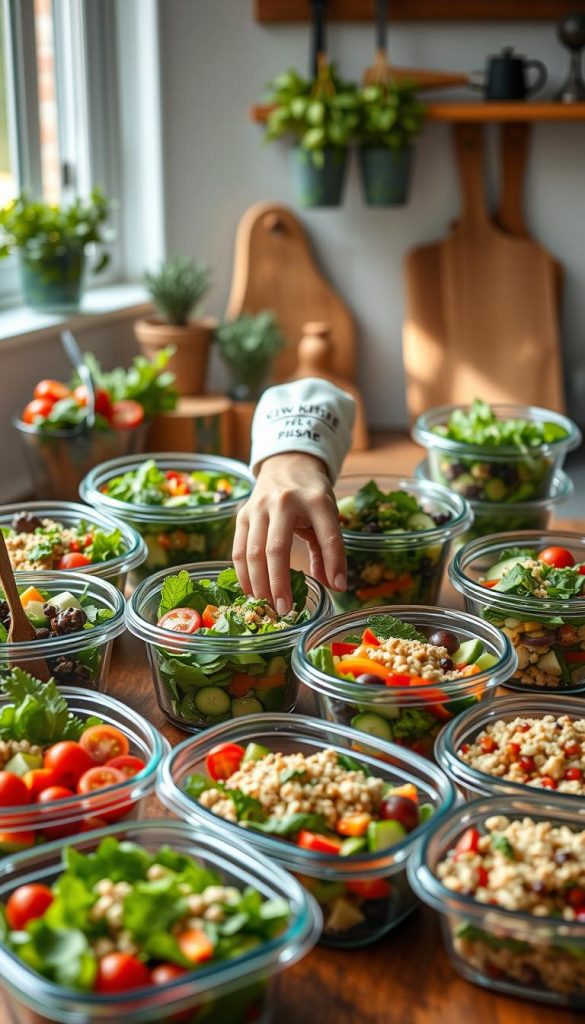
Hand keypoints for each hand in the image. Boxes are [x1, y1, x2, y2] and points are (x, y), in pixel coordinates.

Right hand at [232, 452, 345, 613]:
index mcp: (315, 500)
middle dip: (279, 583)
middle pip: (276, 549)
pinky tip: (251, 591)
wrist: (287, 463)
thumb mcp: (328, 515)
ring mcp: (258, 507)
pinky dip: (243, 574)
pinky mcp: (242, 514)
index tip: (338, 587)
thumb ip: (330, 549)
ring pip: (253, 552)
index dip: (334, 562)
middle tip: (285, 609)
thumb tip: (334, 585)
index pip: (328, 535)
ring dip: (258, 584)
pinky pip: (239, 549)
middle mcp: (284, 502)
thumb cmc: (311, 495)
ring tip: (267, 605)